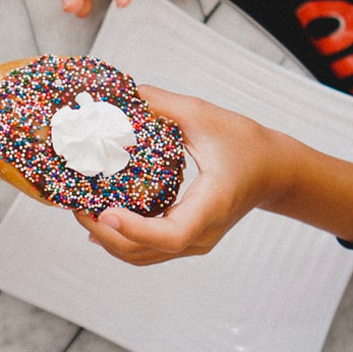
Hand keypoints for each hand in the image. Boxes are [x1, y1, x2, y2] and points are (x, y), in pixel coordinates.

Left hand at [75, 86, 295, 264]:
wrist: (275, 171)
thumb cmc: (246, 144)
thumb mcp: (205, 116)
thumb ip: (163, 105)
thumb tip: (122, 94)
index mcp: (210, 204)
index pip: (172, 234)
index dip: (134, 229)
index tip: (104, 212)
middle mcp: (202, 233)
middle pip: (146, 252)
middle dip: (105, 233)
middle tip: (77, 205)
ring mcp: (195, 242)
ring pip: (143, 257)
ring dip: (108, 239)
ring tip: (81, 210)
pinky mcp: (188, 240)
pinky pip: (149, 251)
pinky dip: (120, 239)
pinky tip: (99, 221)